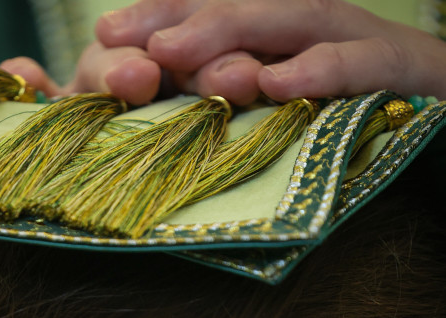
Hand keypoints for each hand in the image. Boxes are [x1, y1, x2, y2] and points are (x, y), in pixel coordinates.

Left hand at [3, 0, 445, 105]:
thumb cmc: (367, 118)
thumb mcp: (291, 107)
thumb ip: (240, 102)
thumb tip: (178, 112)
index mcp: (286, 34)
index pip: (218, 12)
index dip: (163, 16)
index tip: (105, 35)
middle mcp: (315, 26)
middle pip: (243, 7)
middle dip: (181, 19)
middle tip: (123, 41)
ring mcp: (358, 40)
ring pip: (290, 24)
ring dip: (231, 34)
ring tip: (175, 54)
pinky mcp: (402, 71)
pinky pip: (358, 65)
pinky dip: (317, 72)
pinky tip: (276, 83)